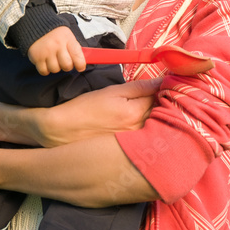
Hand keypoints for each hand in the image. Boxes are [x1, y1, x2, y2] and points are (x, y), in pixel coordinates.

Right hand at [28, 26, 85, 74]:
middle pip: (66, 66)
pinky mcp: (36, 57)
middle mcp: (57, 45)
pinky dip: (45, 69)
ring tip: (53, 59)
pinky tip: (46, 62)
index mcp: (68, 39)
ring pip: (55, 70)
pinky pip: (44, 71)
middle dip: (67, 66)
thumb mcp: (69, 37)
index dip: (80, 65)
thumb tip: (82, 64)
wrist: (37, 27)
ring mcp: (46, 52)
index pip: (78, 56)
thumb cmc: (56, 34)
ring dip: (55, 67)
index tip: (80, 67)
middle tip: (64, 61)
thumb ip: (75, 50)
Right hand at [37, 77, 159, 146]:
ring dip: (157, 115)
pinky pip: (146, 134)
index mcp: (135, 113)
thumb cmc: (86, 108)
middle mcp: (137, 130)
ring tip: (149, 107)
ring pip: (155, 124)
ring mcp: (134, 142)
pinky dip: (148, 127)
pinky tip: (141, 121)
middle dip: (164, 102)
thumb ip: (139, 87)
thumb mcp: (112, 92)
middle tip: (160, 93)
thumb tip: (161, 81)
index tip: (165, 83)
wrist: (64, 130)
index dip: (164, 88)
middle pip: (161, 113)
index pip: (161, 97)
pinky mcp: (129, 148)